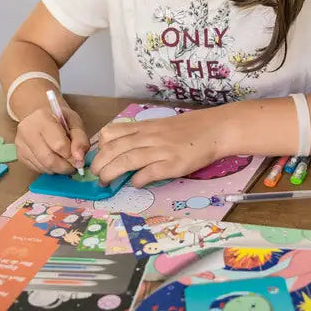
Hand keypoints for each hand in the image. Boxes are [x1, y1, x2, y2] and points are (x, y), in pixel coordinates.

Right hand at [16, 105, 89, 174]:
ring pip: (43, 167)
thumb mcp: (75, 122)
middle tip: (74, 166)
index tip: (79, 159)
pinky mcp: (19, 155)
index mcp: (42, 118)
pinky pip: (37, 169)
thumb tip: (79, 159)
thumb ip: (80, 140)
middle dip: (65, 167)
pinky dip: (49, 169)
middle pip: (49, 159)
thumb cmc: (59, 119)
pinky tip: (54, 160)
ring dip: (58, 169)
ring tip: (65, 161)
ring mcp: (21, 144)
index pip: (59, 145)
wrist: (40, 117)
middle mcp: (27, 130)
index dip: (72, 156)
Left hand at [91, 109, 225, 187]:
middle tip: (95, 175)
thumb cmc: (189, 128)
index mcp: (145, 126)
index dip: (100, 146)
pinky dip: (137, 180)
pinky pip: (148, 173)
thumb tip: (124, 150)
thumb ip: (143, 135)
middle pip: (114, 149)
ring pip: (126, 160)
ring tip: (105, 182)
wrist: (215, 129)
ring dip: (111, 173)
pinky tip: (134, 184)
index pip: (112, 133)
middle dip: (100, 164)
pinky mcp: (173, 164)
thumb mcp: (161, 126)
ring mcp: (161, 150)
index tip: (97, 157)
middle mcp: (149, 137)